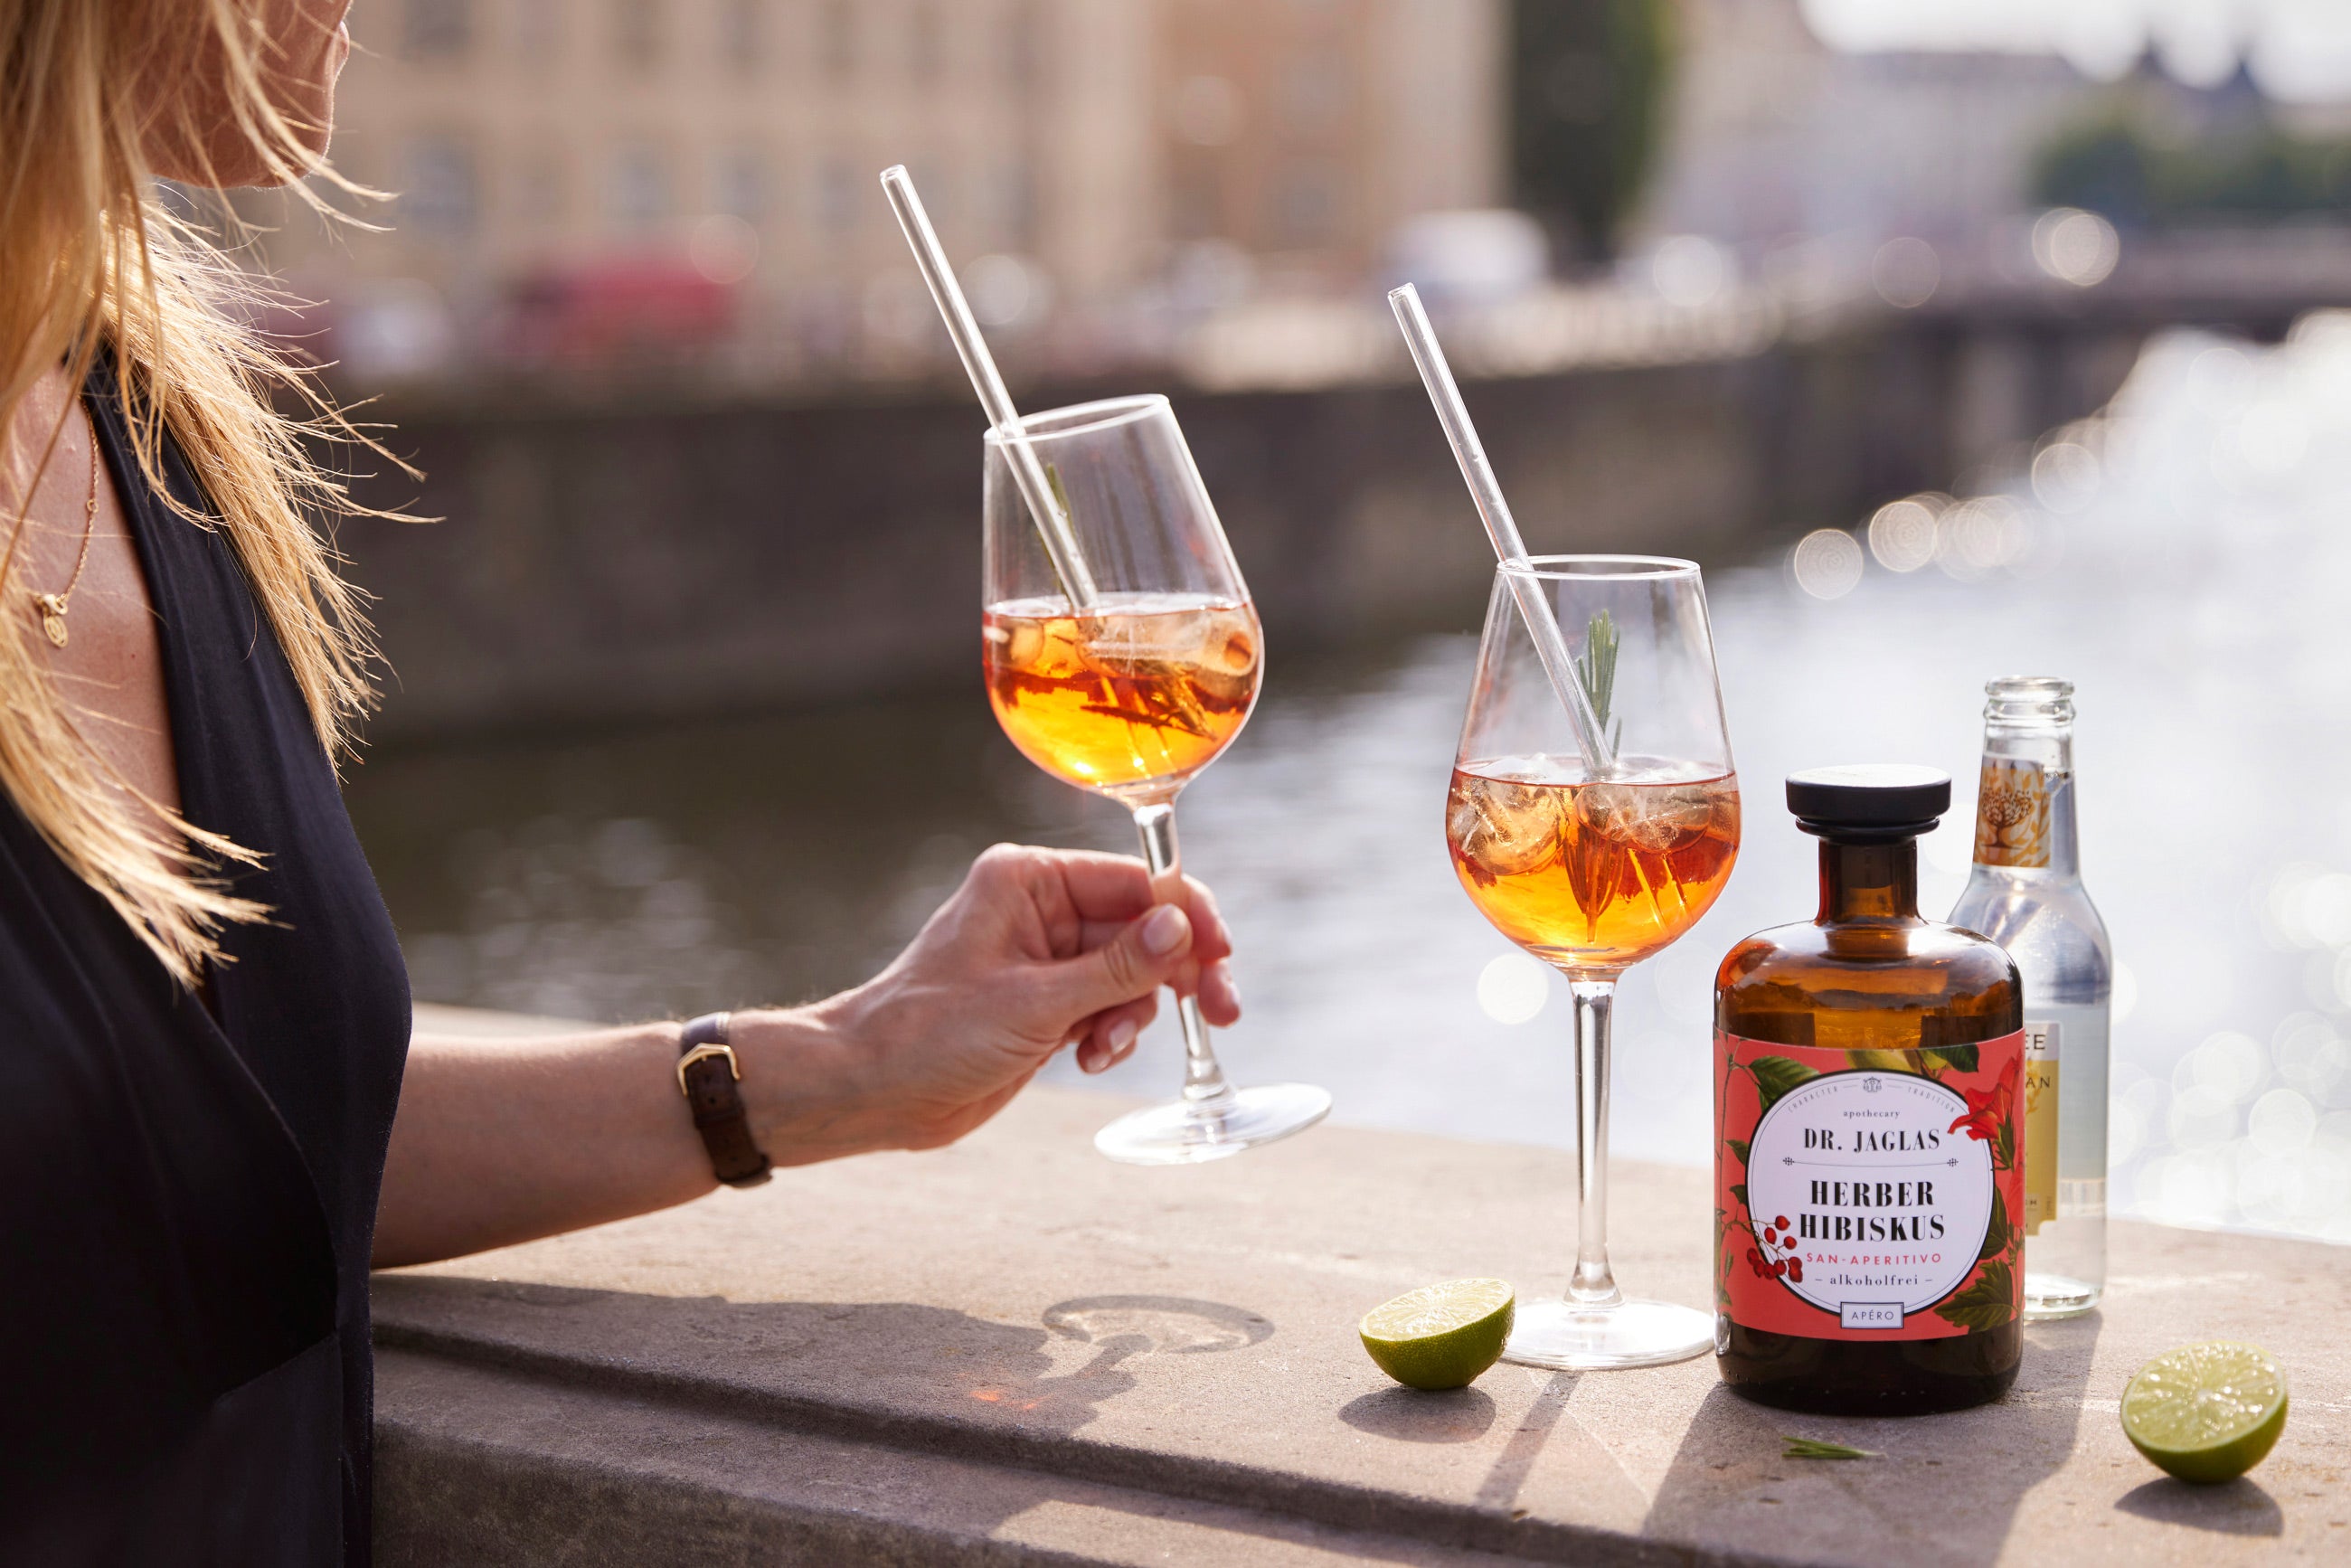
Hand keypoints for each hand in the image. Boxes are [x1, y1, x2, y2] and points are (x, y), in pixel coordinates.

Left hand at [733, 845, 1239, 1160]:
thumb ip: (1118, 965)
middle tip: (1222, 1011)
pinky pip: (1109, 1009)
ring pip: (1132, 975)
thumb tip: (1183, 926)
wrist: (871, 1091)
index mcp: (1029, 881)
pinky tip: (1089, 1057)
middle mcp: (1041, 912)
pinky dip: (1112, 1035)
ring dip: (1134, 1014)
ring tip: (1102, 1047)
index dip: (1186, 916)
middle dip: (1177, 972)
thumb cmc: (929, 1033)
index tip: (1221, 955)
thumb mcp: (1035, 1001)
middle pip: (1143, 929)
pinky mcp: (1047, 1007)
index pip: (1134, 882)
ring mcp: (1046, 961)